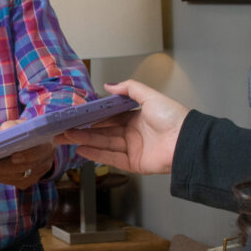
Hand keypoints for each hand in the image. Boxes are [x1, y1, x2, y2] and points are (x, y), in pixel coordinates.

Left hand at [0, 119, 54, 187]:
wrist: (31, 141)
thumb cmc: (22, 131)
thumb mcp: (17, 125)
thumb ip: (10, 129)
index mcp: (47, 143)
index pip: (39, 151)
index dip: (27, 155)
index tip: (13, 157)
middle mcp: (46, 160)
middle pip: (26, 168)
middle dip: (3, 167)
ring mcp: (40, 173)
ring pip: (19, 178)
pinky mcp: (31, 181)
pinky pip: (15, 182)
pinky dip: (0, 178)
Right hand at [54, 80, 189, 174]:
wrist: (186, 141)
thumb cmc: (172, 117)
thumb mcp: (150, 96)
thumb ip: (129, 89)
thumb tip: (108, 85)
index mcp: (136, 118)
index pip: (109, 118)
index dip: (93, 117)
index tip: (77, 116)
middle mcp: (132, 134)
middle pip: (103, 132)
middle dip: (83, 131)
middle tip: (63, 129)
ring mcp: (132, 150)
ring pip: (103, 144)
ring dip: (84, 141)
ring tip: (66, 137)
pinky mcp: (133, 164)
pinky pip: (111, 159)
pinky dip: (95, 155)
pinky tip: (81, 150)